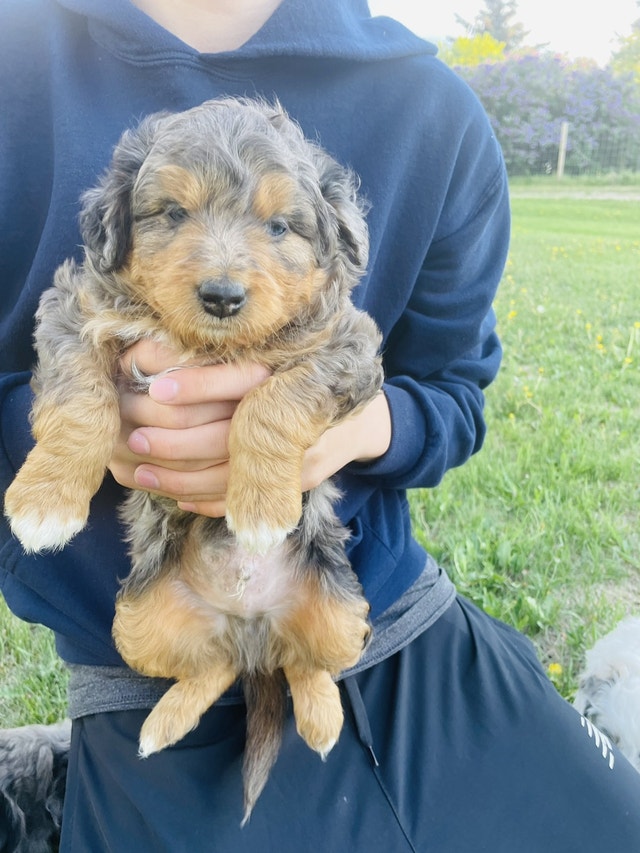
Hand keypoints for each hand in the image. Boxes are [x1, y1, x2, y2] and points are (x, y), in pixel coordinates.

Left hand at [109, 340, 390, 517]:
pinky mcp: (297, 487)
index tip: (154, 384)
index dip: (196, 384)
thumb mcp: (287, 358)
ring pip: (228, 479)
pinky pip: (245, 503)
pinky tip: (175, 498)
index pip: (239, 383)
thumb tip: (164, 355)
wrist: (368, 421)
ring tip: (139, 473)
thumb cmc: (317, 381)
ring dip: (178, 480)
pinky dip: (206, 503)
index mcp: (294, 381)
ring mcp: (299, 462)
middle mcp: (297, 424)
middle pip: (224, 438)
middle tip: (133, 437)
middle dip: (172, 441)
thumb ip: (235, 359)